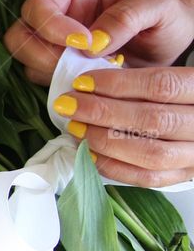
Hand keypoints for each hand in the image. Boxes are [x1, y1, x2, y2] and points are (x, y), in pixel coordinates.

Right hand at [5, 0, 193, 84]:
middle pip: (19, 36)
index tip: (84, 43)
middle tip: (77, 67)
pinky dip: (61, 88)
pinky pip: (43, 82)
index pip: (39, 5)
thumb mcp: (158, 5)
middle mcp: (57, 16)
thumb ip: (128, 17)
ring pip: (26, 62)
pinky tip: (91, 87)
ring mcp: (54, 45)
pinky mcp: (60, 70)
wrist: (172, 38)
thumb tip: (94, 43)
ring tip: (90, 77)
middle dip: (42, 55)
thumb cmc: (165, 13)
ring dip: (51, 74)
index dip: (51, 26)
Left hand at [53, 67, 193, 186]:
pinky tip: (89, 152)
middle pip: (152, 120)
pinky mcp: (184, 175)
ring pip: (151, 154)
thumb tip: (88, 81)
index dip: (117, 84)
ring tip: (75, 127)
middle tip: (68, 105)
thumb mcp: (167, 72)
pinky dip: (114, 167)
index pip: (161, 85)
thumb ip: (135, 74)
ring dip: (105, 140)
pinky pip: (148, 178)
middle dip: (102, 112)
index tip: (82, 83)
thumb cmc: (173, 93)